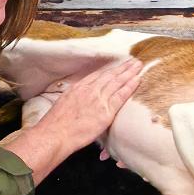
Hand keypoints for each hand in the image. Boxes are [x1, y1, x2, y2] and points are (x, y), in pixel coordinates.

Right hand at [3, 57, 141, 183]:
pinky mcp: (106, 111)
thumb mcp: (63, 103)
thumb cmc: (56, 124)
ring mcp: (99, 99)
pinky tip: (137, 80)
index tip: (116, 66)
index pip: (98, 76)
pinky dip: (130, 86)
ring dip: (129, 73)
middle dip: (122, 68)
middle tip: (133, 61)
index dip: (109, 70)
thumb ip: (74, 98)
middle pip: (109, 75)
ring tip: (138, 66)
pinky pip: (121, 95)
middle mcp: (90, 90)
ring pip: (117, 82)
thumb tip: (78, 100)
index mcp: (78, 87)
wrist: (56, 133)